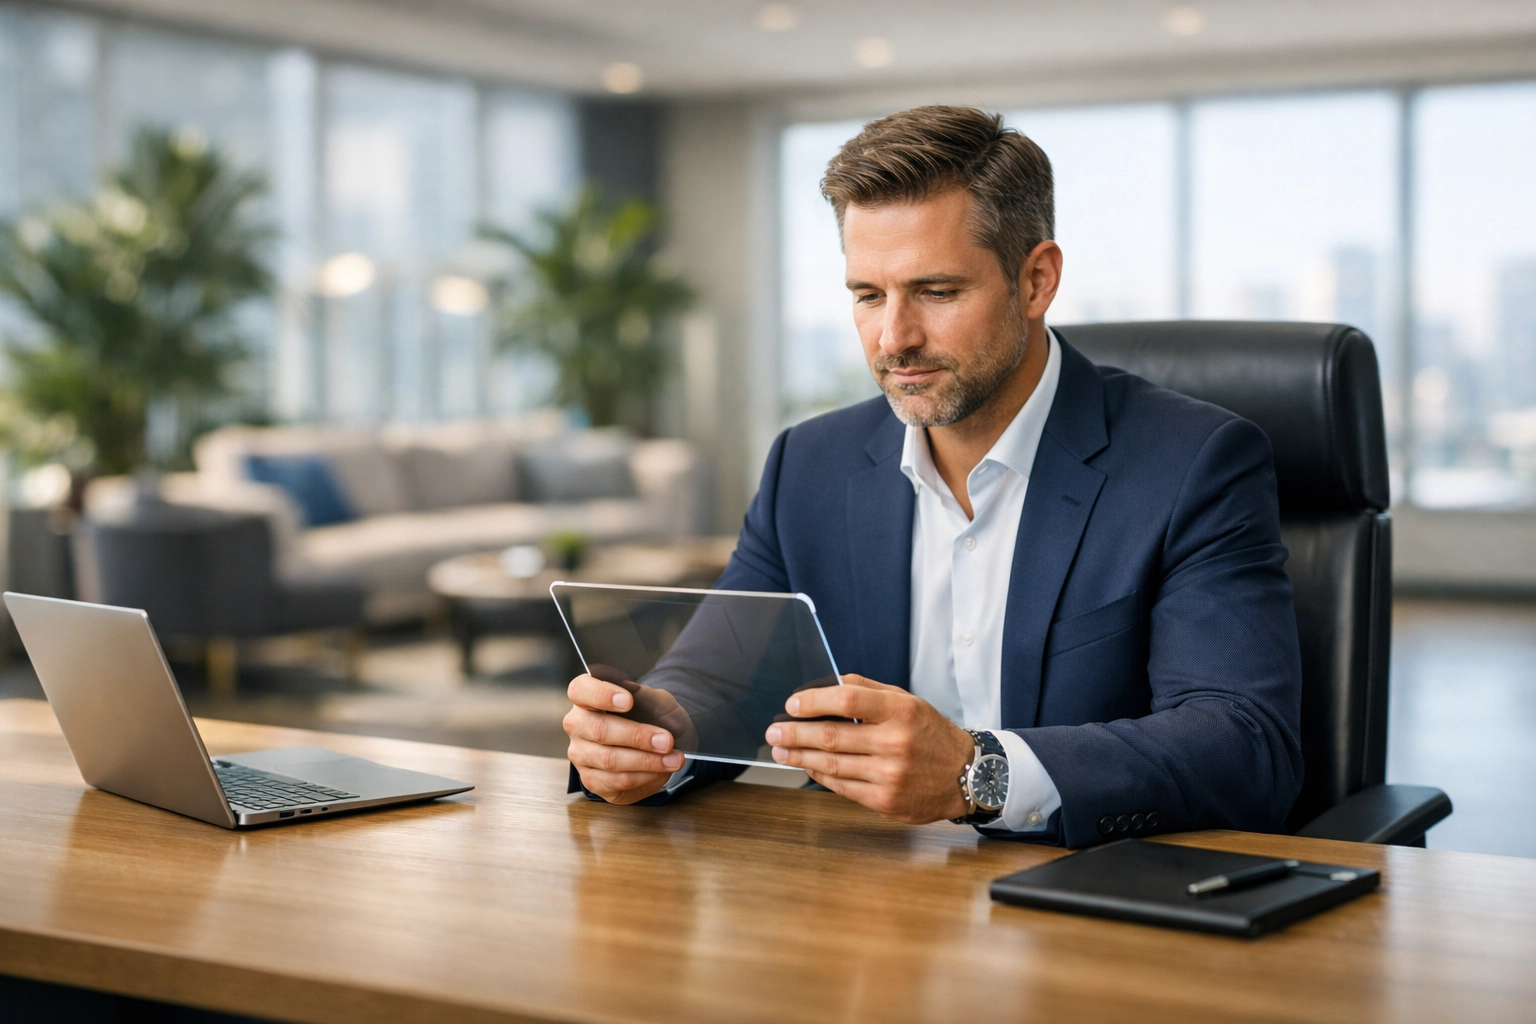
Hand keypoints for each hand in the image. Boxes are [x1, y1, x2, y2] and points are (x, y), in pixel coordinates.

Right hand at [564, 671, 697, 804]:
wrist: (653, 741)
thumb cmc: (648, 714)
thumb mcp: (654, 699)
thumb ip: (656, 706)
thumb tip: (669, 726)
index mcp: (585, 696)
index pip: (581, 690)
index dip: (601, 694)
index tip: (628, 701)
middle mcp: (577, 725)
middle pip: (599, 729)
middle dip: (637, 736)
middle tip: (667, 741)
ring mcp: (580, 754)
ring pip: (609, 760)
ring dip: (647, 761)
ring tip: (675, 759)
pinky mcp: (591, 780)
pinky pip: (617, 781)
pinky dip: (644, 777)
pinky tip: (662, 771)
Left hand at [765, 675, 975, 823]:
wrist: (967, 776)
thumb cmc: (931, 735)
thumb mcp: (908, 701)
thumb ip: (869, 690)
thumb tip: (830, 683)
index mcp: (900, 711)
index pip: (847, 699)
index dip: (814, 701)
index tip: (792, 705)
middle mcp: (894, 742)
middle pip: (832, 735)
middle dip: (795, 733)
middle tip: (774, 731)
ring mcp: (889, 775)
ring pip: (831, 764)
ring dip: (799, 756)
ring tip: (780, 751)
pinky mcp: (884, 801)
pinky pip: (842, 786)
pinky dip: (820, 775)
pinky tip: (807, 766)